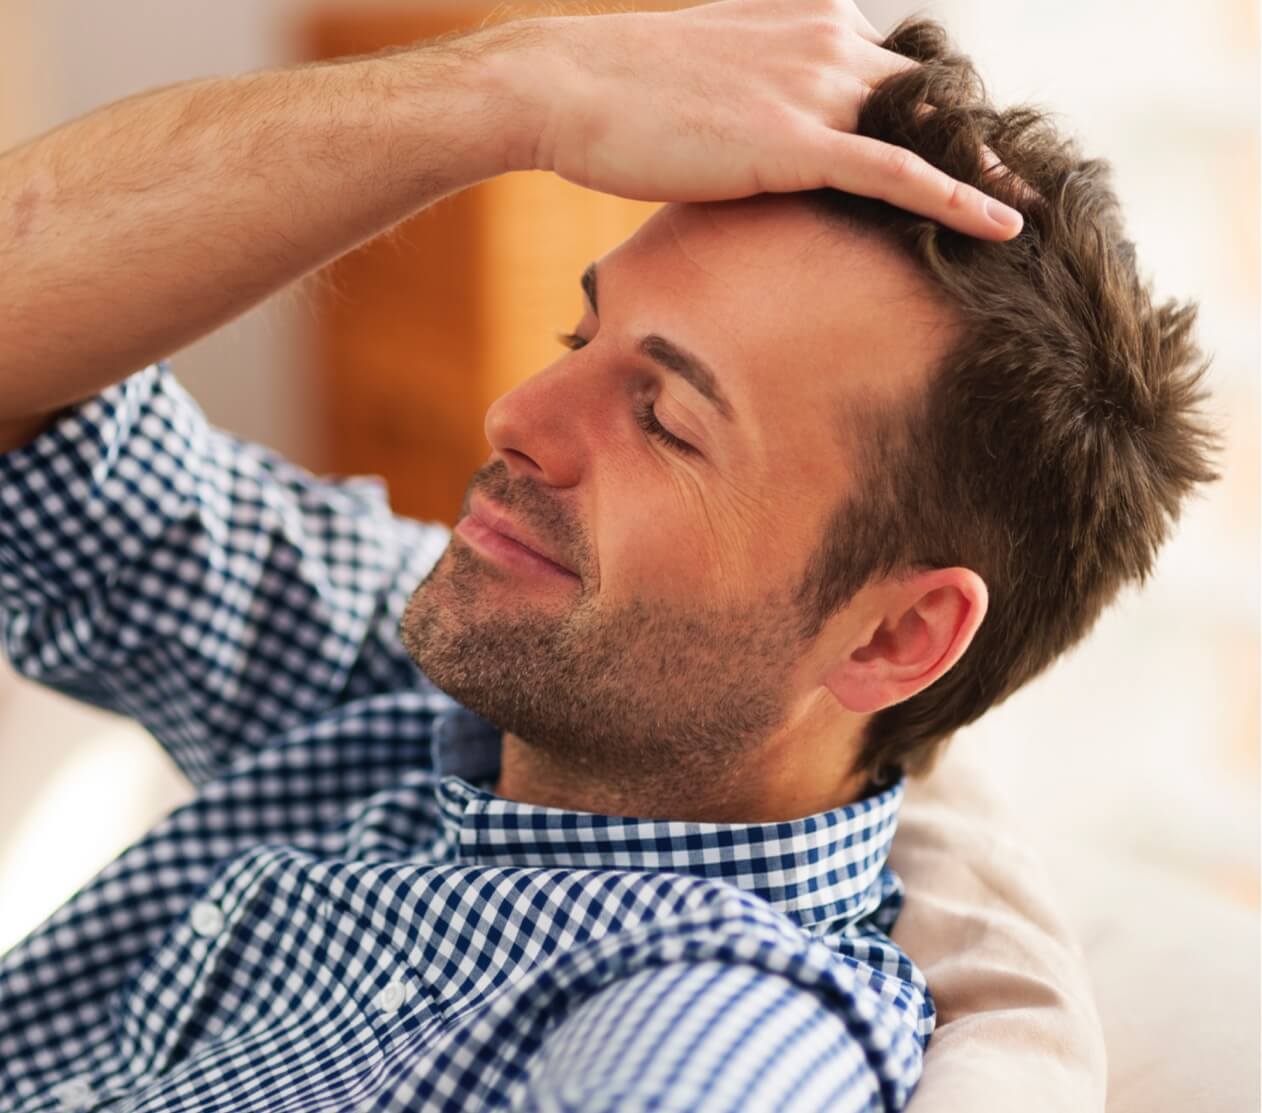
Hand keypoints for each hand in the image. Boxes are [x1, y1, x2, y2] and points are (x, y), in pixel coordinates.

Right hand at [505, 0, 1022, 239]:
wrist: (564, 84)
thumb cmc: (621, 90)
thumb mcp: (710, 73)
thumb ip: (763, 89)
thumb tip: (766, 132)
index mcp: (812, 20)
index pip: (901, 71)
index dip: (939, 116)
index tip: (972, 150)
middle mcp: (829, 41)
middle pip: (933, 96)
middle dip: (978, 140)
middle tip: (1022, 184)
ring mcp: (815, 87)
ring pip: (928, 131)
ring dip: (985, 173)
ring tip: (1031, 212)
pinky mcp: (795, 141)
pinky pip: (898, 174)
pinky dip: (958, 201)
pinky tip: (1006, 227)